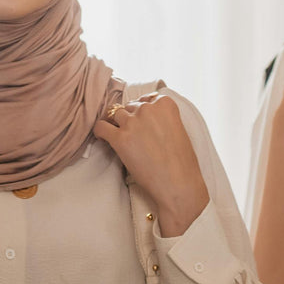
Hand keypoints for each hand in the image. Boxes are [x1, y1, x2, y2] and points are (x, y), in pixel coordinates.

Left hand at [93, 92, 208, 236]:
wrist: (178, 184)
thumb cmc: (182, 162)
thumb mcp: (179, 129)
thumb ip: (163, 118)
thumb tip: (147, 117)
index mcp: (165, 104)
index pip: (146, 99)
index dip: (142, 110)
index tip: (143, 121)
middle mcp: (148, 108)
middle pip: (130, 106)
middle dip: (131, 118)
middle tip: (135, 135)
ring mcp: (132, 122)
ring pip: (115, 114)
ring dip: (117, 124)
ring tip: (121, 138)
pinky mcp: (120, 139)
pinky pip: (101, 127)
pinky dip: (100, 131)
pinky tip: (103, 138)